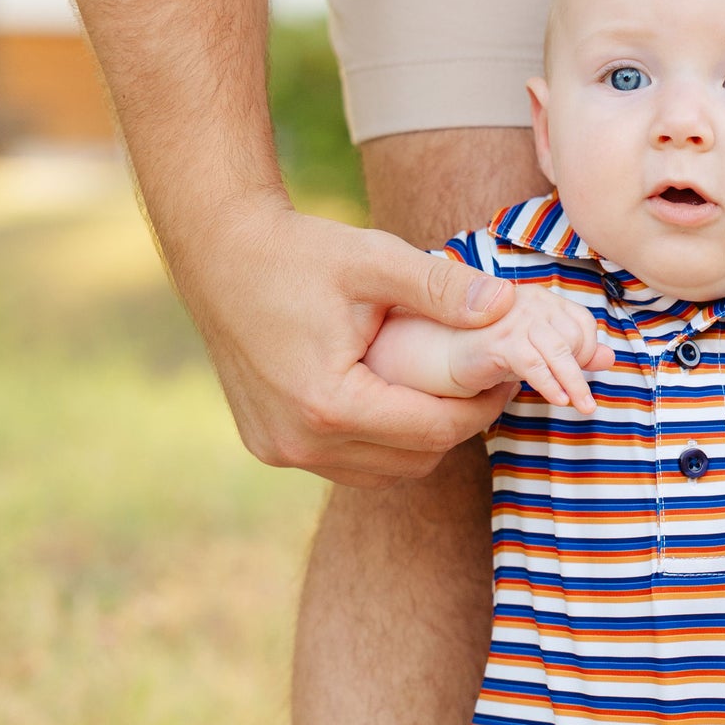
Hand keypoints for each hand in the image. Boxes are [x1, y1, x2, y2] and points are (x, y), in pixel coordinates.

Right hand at [171, 193, 520, 485]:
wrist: (219, 254)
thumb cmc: (296, 252)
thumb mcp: (374, 259)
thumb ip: (441, 287)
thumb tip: (505, 304)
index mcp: (328, 404)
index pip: (434, 430)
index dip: (481, 408)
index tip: (505, 378)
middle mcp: (300, 442)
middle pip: (413, 460)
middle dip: (454, 426)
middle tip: (481, 384)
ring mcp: (280, 451)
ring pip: (383, 472)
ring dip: (418, 441)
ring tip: (441, 392)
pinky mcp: (269, 447)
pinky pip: (347, 465)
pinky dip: (379, 444)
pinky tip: (394, 402)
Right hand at [445, 286, 615, 411]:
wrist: (445, 355)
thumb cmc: (495, 351)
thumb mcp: (539, 352)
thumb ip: (575, 352)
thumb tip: (609, 358)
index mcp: (542, 299)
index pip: (582, 321)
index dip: (587, 350)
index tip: (579, 372)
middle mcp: (530, 302)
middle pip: (575, 336)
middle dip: (580, 369)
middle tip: (578, 395)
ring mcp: (512, 318)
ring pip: (559, 351)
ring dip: (575, 383)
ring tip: (584, 407)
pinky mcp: (497, 340)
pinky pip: (534, 364)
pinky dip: (550, 385)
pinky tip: (559, 400)